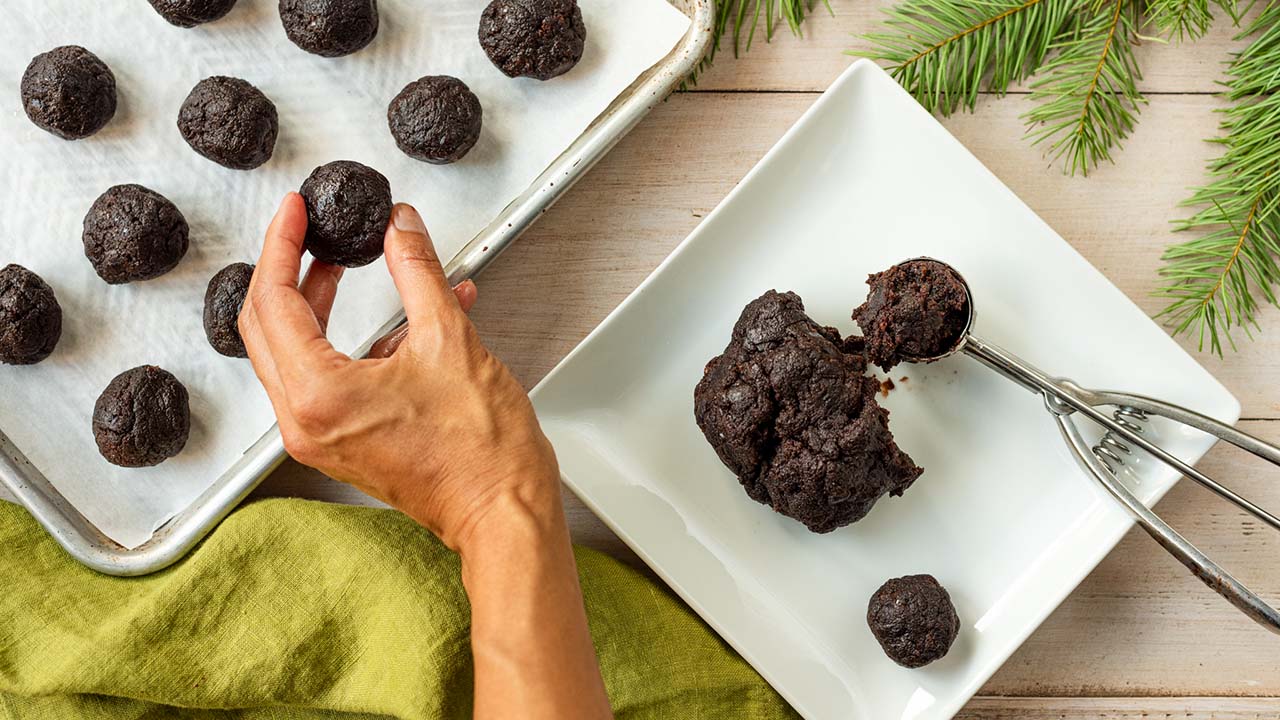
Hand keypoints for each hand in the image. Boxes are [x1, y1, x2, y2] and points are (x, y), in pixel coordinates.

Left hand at [238, 193, 561, 552]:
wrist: (505, 511)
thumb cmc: (482, 453)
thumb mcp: (450, 339)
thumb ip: (417, 271)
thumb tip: (401, 229)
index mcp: (319, 395)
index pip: (273, 301)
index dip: (282, 244)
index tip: (294, 212)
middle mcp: (306, 422)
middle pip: (267, 327)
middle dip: (287, 271)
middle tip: (306, 233)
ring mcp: (321, 438)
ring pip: (293, 354)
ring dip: (316, 306)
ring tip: (345, 266)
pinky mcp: (343, 444)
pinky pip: (325, 379)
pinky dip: (350, 342)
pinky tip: (399, 320)